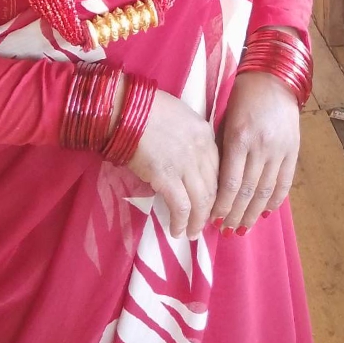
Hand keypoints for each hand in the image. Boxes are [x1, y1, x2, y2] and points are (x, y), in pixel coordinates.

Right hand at [122, 84, 219, 240]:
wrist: (124, 109)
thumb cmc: (146, 109)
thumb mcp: (179, 117)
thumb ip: (190, 139)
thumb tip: (187, 161)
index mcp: (205, 134)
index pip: (219, 169)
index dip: (216, 190)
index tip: (212, 203)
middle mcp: (201, 150)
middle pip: (213, 187)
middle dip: (210, 210)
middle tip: (205, 223)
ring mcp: (185, 164)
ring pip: (201, 201)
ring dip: (197, 221)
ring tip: (192, 233)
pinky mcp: (166, 176)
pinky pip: (181, 207)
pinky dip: (181, 222)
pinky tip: (176, 231)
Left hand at [211, 72, 300, 233]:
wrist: (273, 78)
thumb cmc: (240, 97)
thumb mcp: (223, 119)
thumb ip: (220, 149)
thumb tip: (212, 183)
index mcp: (238, 138)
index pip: (229, 183)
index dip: (221, 205)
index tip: (211, 218)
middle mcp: (260, 147)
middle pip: (247, 192)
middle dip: (235, 215)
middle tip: (225, 230)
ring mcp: (279, 150)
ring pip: (265, 191)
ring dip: (253, 214)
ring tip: (243, 228)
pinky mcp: (293, 150)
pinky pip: (284, 182)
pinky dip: (275, 200)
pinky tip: (266, 212)